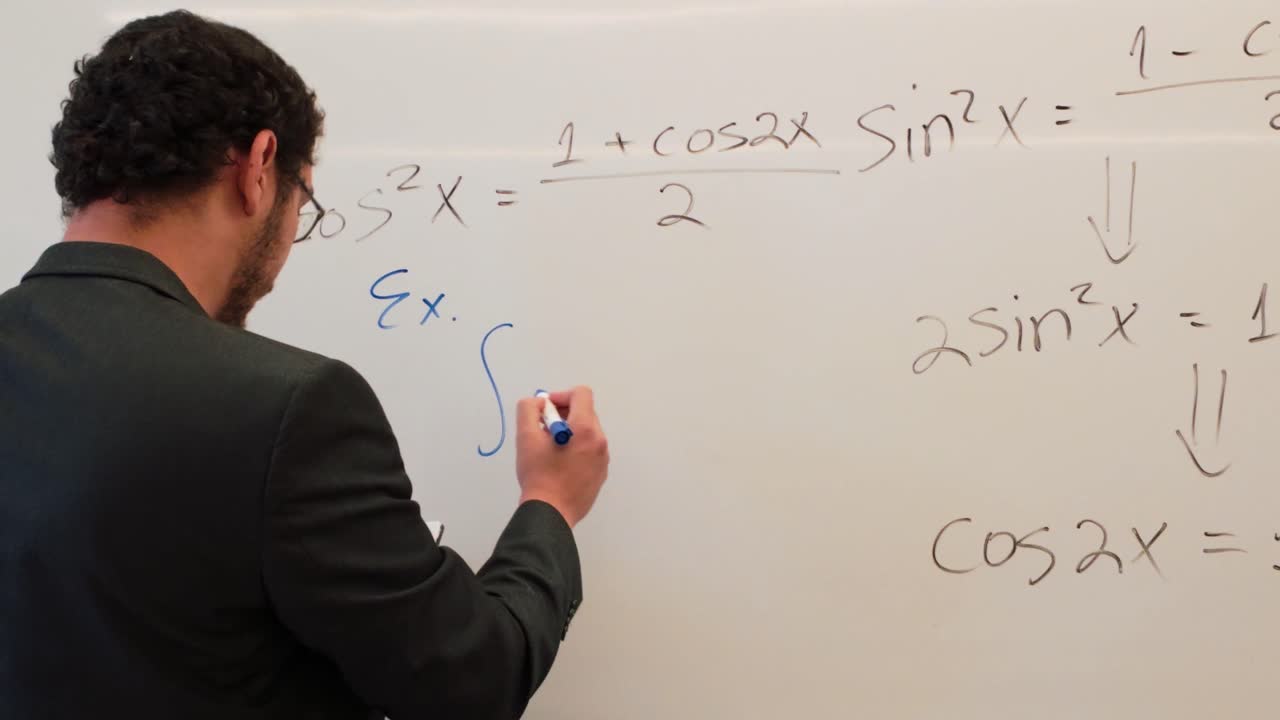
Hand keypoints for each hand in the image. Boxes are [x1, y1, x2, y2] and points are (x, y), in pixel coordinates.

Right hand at [516, 386, 608, 527]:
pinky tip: (559, 466)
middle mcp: (600, 441)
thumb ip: (528, 410)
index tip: (545, 410)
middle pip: (585, 413)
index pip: (581, 394)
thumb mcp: (525, 437)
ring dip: (570, 433)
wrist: (550, 513)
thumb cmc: (538, 474)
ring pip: (587, 434)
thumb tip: (539, 403)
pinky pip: (590, 452)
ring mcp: (603, 460)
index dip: (561, 396)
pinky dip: (576, 450)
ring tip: (550, 450)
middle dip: (563, 415)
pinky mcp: (601, 475)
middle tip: (543, 430)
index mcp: (586, 428)